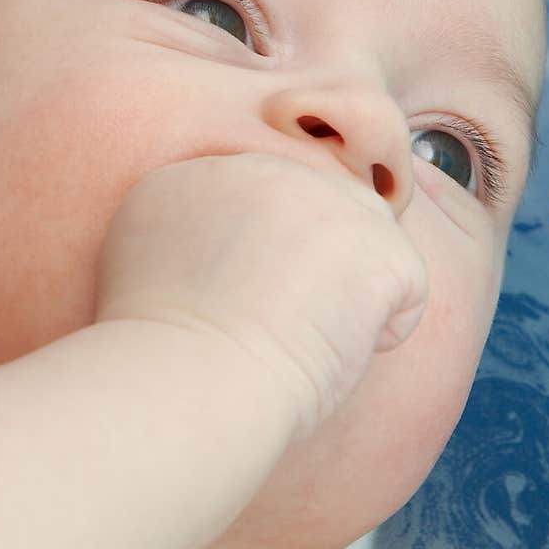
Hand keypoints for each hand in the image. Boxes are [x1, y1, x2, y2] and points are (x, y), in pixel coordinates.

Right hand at [94, 152, 427, 438]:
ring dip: (345, 292)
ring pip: (365, 239)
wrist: (187, 381)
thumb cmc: (162, 360)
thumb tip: (246, 254)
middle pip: (317, 213)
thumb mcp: (142, 274)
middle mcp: (261, 166)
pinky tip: (331, 350)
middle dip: (309, 270)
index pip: (261, 208)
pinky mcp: (377, 239)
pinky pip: (407, 287)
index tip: (221, 312)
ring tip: (298, 336)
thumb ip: (192, 239)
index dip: (255, 268)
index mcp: (195, 175)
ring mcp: (323, 194)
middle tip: (264, 326)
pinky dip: (382, 332)